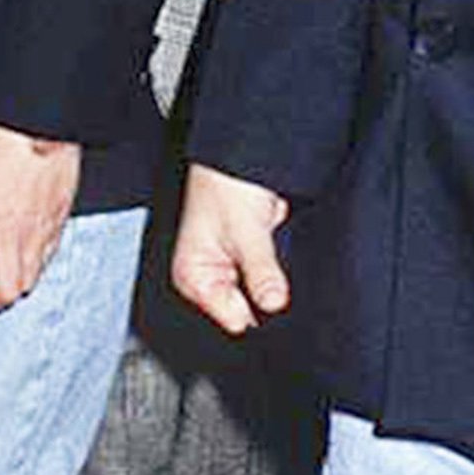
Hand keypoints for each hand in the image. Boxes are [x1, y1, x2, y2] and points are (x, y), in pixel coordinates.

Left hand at [0, 125, 81, 310]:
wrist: (40, 128)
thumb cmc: (0, 145)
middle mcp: (9, 236)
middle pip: (3, 294)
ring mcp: (36, 234)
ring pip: (28, 284)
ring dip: (11, 287)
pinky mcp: (56, 226)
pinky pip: (46, 262)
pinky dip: (33, 269)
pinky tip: (23, 258)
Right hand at [172, 164, 291, 336]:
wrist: (240, 155)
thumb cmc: (226, 184)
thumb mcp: (247, 231)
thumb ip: (261, 271)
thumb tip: (274, 305)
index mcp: (194, 279)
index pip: (234, 319)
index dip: (258, 308)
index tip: (272, 290)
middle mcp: (210, 279)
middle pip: (248, 309)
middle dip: (266, 295)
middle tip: (273, 267)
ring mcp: (231, 271)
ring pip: (261, 295)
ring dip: (273, 282)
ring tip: (274, 255)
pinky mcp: (249, 262)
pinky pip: (268, 279)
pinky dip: (277, 271)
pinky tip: (279, 254)